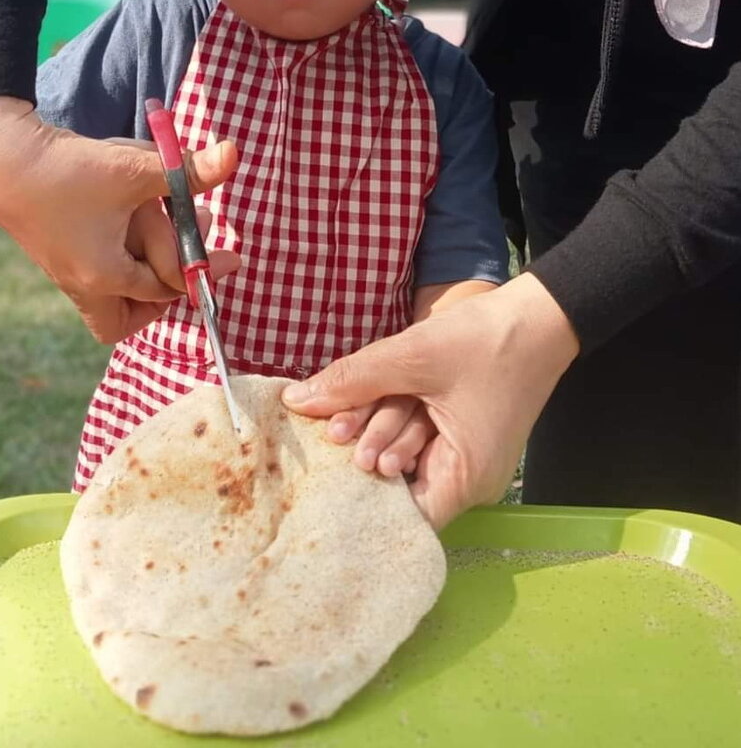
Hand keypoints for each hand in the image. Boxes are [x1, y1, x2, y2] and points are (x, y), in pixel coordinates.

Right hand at [0, 96, 239, 342]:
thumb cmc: (68, 168)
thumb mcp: (136, 168)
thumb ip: (189, 168)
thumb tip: (235, 154)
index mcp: (105, 275)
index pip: (166, 289)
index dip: (201, 270)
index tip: (229, 254)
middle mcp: (83, 283)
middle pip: (124, 322)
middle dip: (160, 299)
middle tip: (185, 268)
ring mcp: (63, 272)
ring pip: (106, 304)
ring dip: (137, 284)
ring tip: (161, 250)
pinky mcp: (52, 252)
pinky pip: (90, 278)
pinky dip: (116, 262)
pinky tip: (127, 226)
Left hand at [282, 273, 578, 527]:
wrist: (538, 314)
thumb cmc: (486, 340)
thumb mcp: (411, 357)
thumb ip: (351, 381)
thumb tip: (295, 401)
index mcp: (465, 478)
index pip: (405, 519)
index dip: (363, 501)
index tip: (326, 478)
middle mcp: (470, 479)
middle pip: (403, 485)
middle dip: (364, 457)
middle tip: (332, 436)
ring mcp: (469, 457)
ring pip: (409, 456)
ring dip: (378, 432)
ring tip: (341, 425)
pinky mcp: (465, 433)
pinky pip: (423, 438)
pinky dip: (398, 420)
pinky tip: (369, 407)